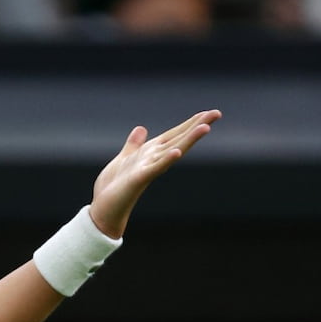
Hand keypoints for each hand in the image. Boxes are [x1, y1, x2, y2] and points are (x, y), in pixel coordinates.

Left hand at [89, 109, 220, 238]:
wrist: (104, 209)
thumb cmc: (114, 187)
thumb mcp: (124, 159)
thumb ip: (134, 145)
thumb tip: (141, 129)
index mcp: (150, 152)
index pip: (174, 134)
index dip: (190, 123)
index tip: (207, 112)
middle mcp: (154, 159)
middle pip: (179, 139)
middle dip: (197, 126)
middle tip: (216, 113)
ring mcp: (148, 169)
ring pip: (172, 151)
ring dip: (189, 140)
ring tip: (205, 127)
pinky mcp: (139, 179)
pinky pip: (155, 168)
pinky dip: (166, 160)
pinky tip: (177, 152)